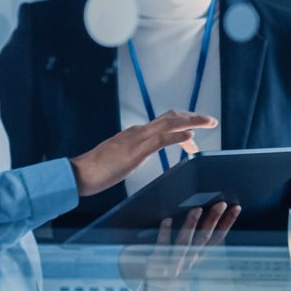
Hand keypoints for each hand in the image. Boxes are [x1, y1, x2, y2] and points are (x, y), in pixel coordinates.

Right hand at [69, 110, 217, 196]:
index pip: (163, 122)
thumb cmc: (97, 170)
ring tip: (209, 123)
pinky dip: (179, 136)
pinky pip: (161, 140)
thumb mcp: (120, 159)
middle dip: (192, 117)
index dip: (182, 124)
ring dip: (192, 121)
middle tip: (210, 121)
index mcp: (135, 134)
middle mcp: (138, 131)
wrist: (80, 174)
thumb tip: (135, 155)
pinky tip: (191, 138)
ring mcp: (137, 139)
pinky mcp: (136, 151)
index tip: (194, 134)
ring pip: (170, 123)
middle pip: (171, 117)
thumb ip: (130, 154)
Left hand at [119, 202, 240, 290]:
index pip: (216, 239)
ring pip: (185, 244)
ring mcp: (173, 266)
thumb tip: (201, 220)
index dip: (227, 224)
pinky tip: (166, 220)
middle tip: (221, 204)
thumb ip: (192, 246)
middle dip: (213, 221)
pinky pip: (162, 249)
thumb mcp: (185, 263)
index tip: (236, 209)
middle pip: (204, 239)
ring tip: (196, 209)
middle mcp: (188, 263)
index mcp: (196, 259)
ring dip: (191, 226)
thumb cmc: (168, 277)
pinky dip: (164, 234)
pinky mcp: (157, 267)